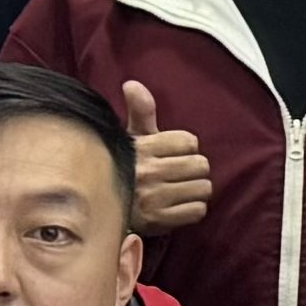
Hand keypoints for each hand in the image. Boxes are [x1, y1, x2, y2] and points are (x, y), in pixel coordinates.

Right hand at [116, 81, 212, 231]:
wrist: (102, 208)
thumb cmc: (125, 167)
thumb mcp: (130, 137)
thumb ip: (140, 110)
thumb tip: (132, 84)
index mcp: (142, 148)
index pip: (189, 142)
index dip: (186, 148)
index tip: (173, 154)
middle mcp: (147, 172)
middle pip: (200, 165)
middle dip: (194, 169)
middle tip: (179, 174)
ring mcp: (153, 198)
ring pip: (203, 188)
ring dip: (196, 190)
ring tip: (179, 190)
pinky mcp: (158, 221)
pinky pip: (198, 211)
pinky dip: (192, 209)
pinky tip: (177, 206)